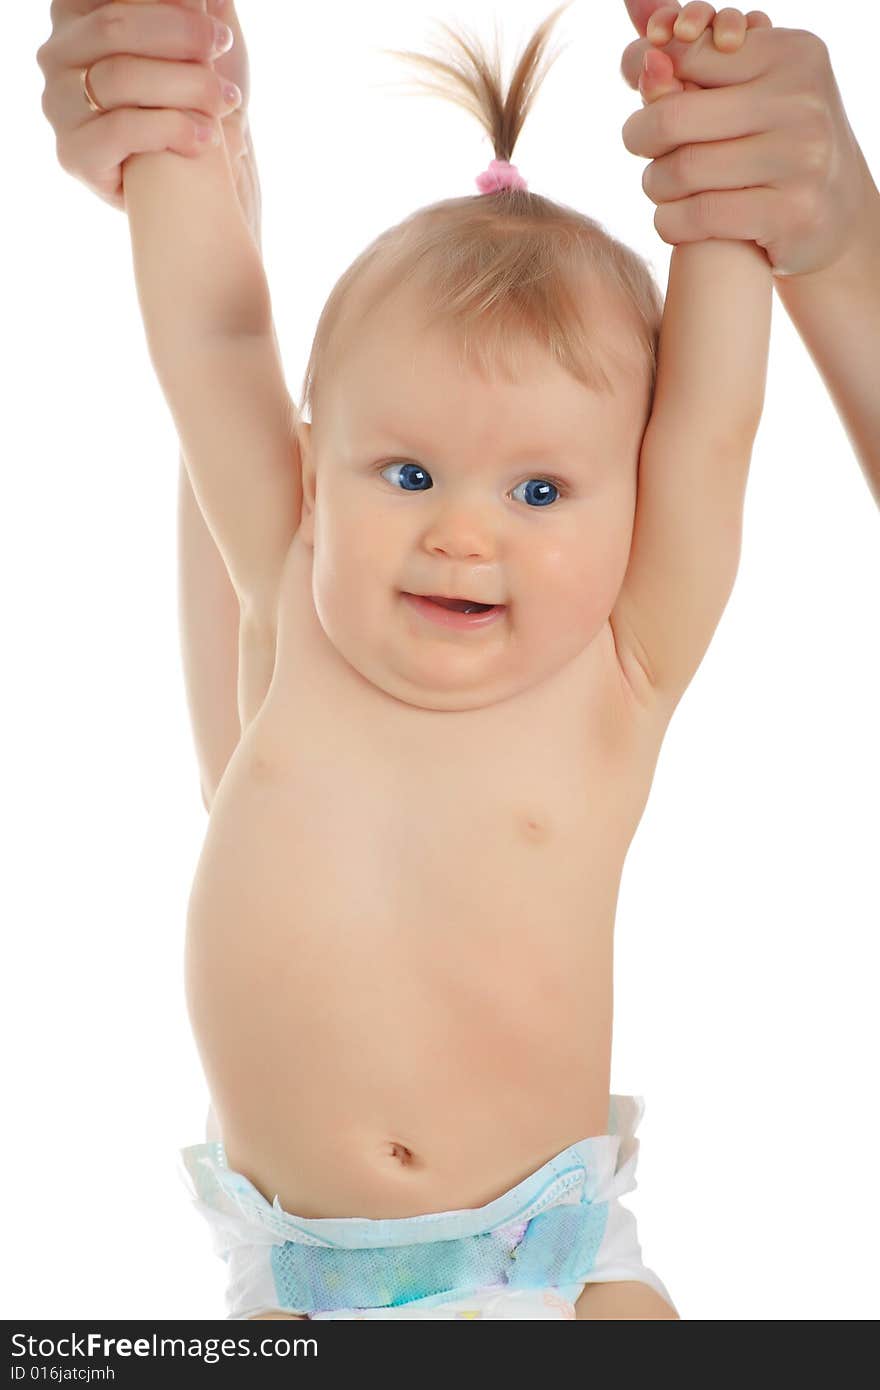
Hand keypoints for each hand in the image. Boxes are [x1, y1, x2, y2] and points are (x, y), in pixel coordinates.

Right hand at [37, 0, 251, 213]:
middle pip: (115, 26)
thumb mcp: (198, 34)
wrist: (201, 178)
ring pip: (120, 77)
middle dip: (181, 34)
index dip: (170, 5)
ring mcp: (58, 104)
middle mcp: (56, 53)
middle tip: (223, 45)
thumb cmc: (196, 96)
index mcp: (77, 11)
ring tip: (225, 98)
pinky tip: (206, 137)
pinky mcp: (73, 153)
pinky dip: (173, 129)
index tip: (213, 23)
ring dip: (186, 85)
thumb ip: (191, 1)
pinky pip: (121, 129)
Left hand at [619, 1, 874, 276]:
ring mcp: (801, 157)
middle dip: (639, 136)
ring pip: (680, 171)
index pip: (686, 55)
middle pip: (672, 117)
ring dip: (653, 184)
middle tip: (640, 145)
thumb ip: (692, 52)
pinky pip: (698, 216)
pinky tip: (671, 218)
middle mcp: (800, 99)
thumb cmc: (775, 139)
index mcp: (790, 53)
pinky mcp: (791, 212)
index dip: (651, 78)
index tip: (648, 98)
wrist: (835, 211)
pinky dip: (669, 222)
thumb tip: (633, 7)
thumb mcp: (747, 85)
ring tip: (659, 185)